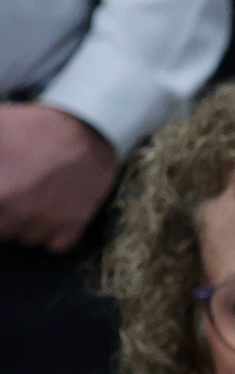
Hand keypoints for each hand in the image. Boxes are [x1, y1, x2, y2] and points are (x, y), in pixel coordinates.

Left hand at [0, 103, 117, 250]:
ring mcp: (43, 225)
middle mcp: (15, 215)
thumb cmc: (29, 128)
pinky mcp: (71, 229)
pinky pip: (52, 245)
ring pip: (24, 238)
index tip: (6, 189)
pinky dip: (50, 233)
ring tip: (30, 198)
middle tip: (12, 190)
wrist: (86, 130)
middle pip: (1, 230)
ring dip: (22, 224)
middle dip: (3, 213)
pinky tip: (49, 210)